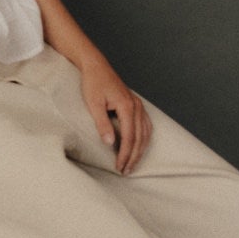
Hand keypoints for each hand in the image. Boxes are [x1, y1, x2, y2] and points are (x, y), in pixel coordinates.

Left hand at [79, 56, 151, 173]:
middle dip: (133, 156)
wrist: (96, 66)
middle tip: (126, 171)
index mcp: (126, 106)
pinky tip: (140, 147)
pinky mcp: (135, 104)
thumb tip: (109, 143)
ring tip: (132, 164)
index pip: (129, 136)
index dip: (125, 154)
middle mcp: (136, 106)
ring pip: (145, 132)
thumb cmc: (92, 83)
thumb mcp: (93, 104)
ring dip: (140, 150)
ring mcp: (138, 105)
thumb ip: (102, 124)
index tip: (120, 166)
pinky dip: (144, 139)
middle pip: (140, 137)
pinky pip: (146, 125)